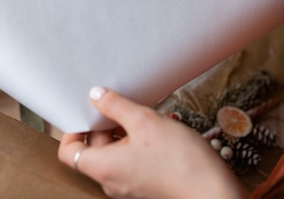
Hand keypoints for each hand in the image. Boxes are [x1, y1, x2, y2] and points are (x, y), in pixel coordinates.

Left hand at [58, 87, 247, 198]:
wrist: (215, 194)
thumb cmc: (181, 162)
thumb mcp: (145, 122)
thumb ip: (116, 106)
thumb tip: (96, 95)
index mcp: (103, 167)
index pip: (68, 151)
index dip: (73, 129)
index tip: (84, 111)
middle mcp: (111, 180)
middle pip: (93, 149)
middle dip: (105, 124)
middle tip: (120, 105)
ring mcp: (128, 185)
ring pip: (115, 153)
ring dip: (125, 132)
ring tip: (144, 116)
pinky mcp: (145, 185)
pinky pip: (131, 160)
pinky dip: (138, 143)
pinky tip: (157, 130)